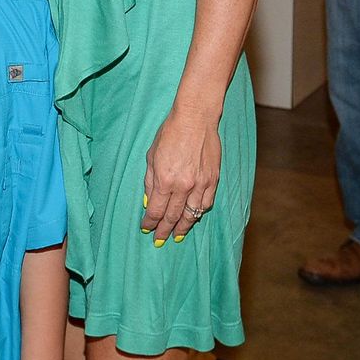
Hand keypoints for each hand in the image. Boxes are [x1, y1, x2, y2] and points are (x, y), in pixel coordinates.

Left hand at [141, 105, 221, 244]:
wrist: (195, 119)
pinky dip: (198, 213)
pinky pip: (206, 203)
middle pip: (173, 216)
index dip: (150, 222)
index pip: (156, 210)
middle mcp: (183, 186)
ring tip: (177, 235)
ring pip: (191, 214)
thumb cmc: (170, 133)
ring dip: (183, 227)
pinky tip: (193, 217)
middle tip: (160, 239)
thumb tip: (149, 201)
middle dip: (165, 230)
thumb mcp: (151, 156)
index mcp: (165, 180)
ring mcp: (201, 184)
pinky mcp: (213, 180)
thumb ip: (150, 181)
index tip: (146, 228)